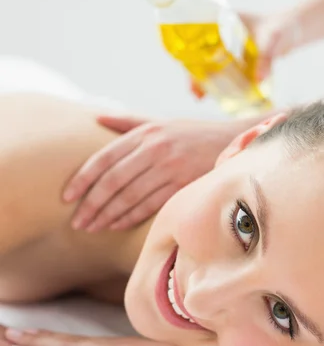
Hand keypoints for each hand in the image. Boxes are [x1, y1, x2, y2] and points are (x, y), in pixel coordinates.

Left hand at [63, 116, 241, 230]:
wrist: (233, 142)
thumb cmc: (191, 134)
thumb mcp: (160, 122)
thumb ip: (128, 121)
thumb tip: (97, 117)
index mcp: (145, 133)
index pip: (104, 158)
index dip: (83, 179)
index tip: (67, 197)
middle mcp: (154, 149)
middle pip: (113, 181)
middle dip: (91, 204)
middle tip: (77, 222)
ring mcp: (170, 168)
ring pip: (130, 197)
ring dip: (107, 215)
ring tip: (92, 228)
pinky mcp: (183, 185)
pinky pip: (150, 206)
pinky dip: (130, 218)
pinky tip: (116, 227)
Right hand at [190, 10, 301, 97]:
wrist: (294, 29)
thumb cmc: (283, 27)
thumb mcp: (273, 40)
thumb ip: (266, 59)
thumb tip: (259, 81)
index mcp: (224, 20)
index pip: (197, 34)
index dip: (189, 51)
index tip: (186, 68)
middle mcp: (222, 32)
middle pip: (199, 53)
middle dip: (194, 72)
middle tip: (195, 91)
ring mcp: (228, 46)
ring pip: (208, 63)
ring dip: (202, 79)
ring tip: (199, 96)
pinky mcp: (236, 57)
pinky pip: (221, 70)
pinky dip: (216, 82)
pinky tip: (212, 95)